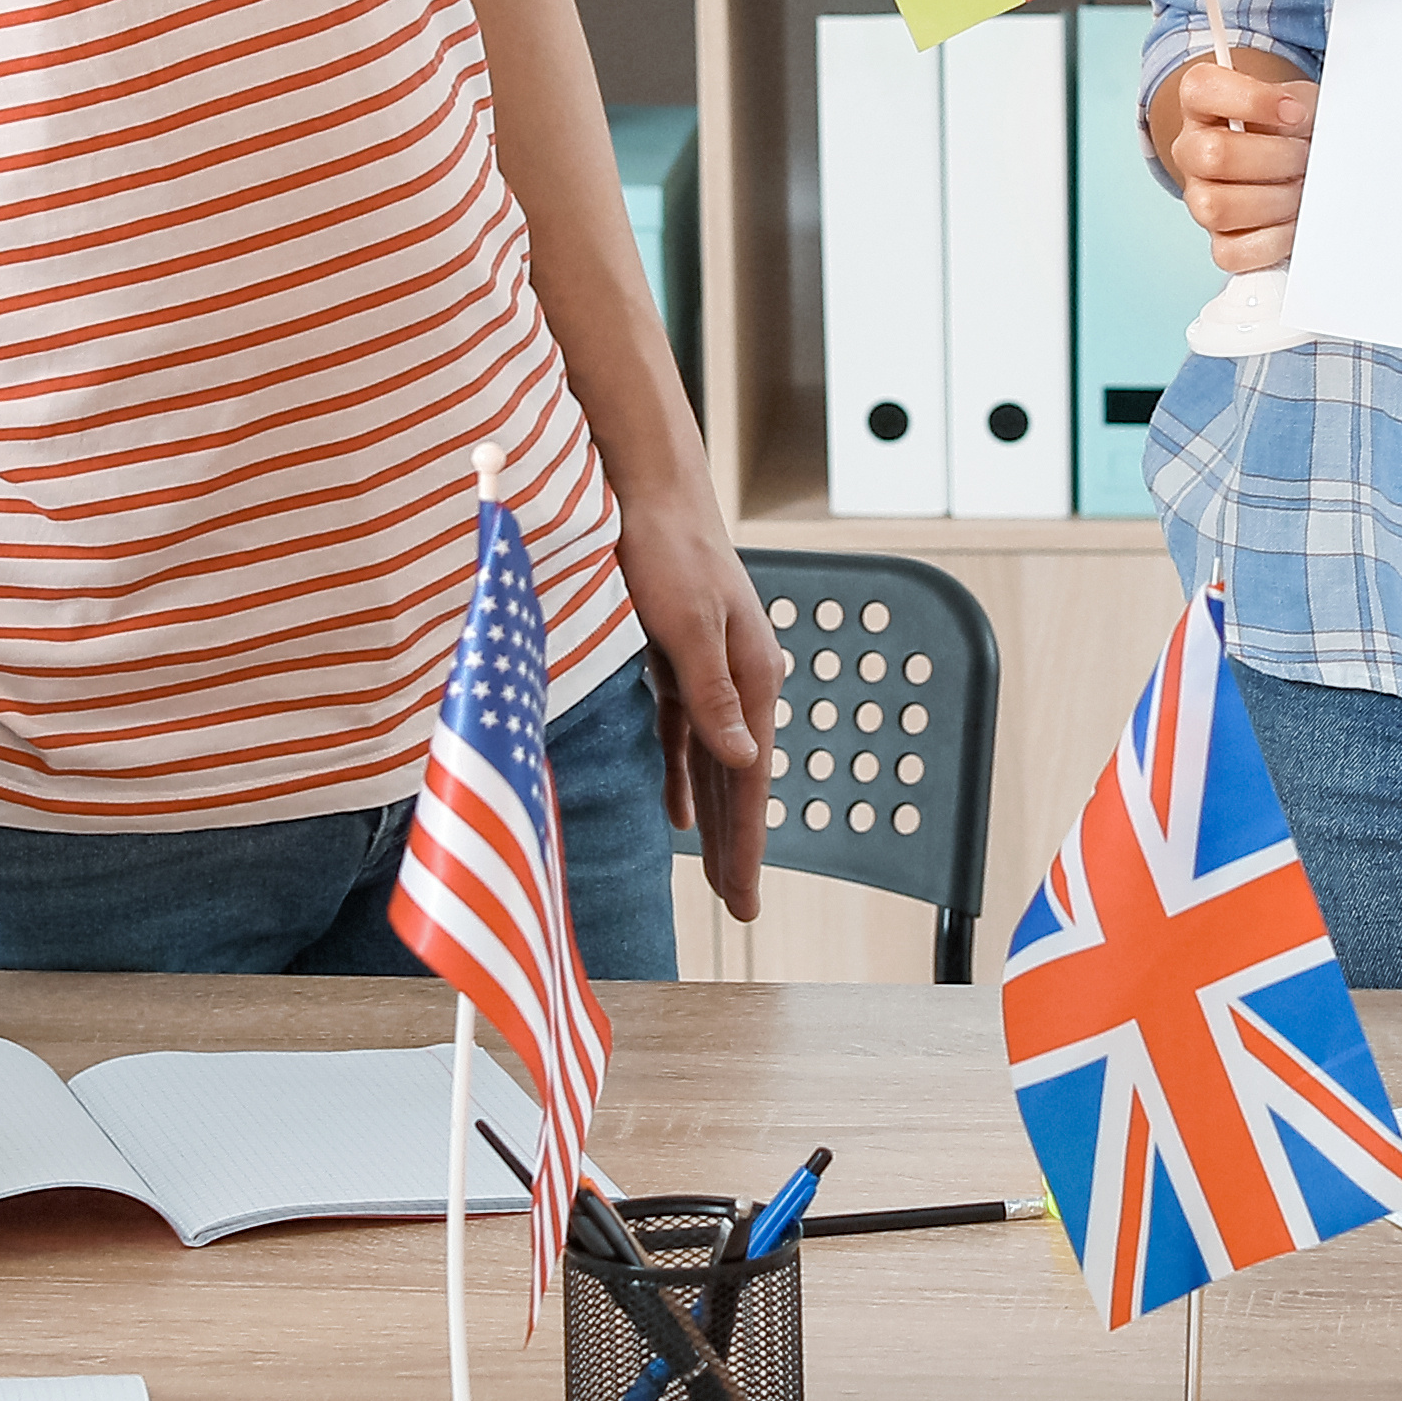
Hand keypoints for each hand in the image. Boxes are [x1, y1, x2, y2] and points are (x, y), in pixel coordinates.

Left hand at [613, 481, 784, 920]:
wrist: (648, 489)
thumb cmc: (666, 549)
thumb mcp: (688, 625)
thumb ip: (713, 695)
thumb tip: (742, 760)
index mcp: (753, 676)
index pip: (752, 779)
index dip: (749, 845)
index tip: (747, 900)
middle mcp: (741, 680)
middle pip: (740, 782)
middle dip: (740, 849)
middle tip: (743, 911)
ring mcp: (711, 671)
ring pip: (715, 765)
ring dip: (716, 821)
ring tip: (720, 879)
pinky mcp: (679, 662)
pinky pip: (686, 735)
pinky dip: (685, 777)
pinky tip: (682, 814)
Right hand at [1151, 50, 1313, 273]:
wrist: (1289, 159)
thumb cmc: (1290, 128)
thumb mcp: (1299, 100)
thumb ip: (1303, 104)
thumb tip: (1308, 126)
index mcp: (1201, 102)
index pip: (1201, 90)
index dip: (1252, 100)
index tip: (1295, 112)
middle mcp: (1190, 149)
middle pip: (1212, 155)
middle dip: (1275, 157)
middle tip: (1305, 156)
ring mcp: (1199, 198)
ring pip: (1216, 207)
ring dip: (1276, 199)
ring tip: (1302, 188)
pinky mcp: (1220, 242)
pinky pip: (1233, 252)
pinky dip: (1273, 239)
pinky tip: (1293, 219)